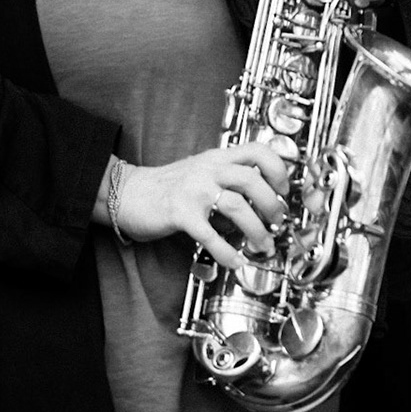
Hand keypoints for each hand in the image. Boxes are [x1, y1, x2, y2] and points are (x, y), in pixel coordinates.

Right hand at [102, 141, 292, 269]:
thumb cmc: (167, 186)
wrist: (126, 192)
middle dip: (271, 204)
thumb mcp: (202, 170)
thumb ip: (229, 177)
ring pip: (236, 206)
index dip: (278, 169)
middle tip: (277, 221)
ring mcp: (193, 190)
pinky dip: (226, 251)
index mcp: (217, 158)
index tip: (284, 189)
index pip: (258, 150)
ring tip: (263, 245)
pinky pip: (209, 234)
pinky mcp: (179, 213)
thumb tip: (263, 198)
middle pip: (252, 179)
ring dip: (256, 230)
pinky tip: (235, 261)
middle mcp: (208, 170)